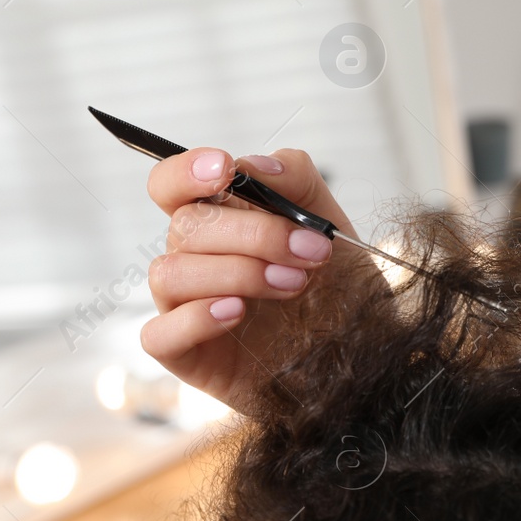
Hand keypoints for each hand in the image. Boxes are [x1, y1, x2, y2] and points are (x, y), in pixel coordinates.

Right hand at [141, 147, 365, 414]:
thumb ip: (298, 182)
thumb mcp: (332, 227)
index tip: (225, 170)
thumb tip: (254, 164)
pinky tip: (238, 313)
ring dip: (237, 272)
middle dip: (255, 233)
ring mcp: (185, 307)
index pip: (171, 185)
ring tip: (293, 285)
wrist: (362, 357)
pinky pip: (159, 333)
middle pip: (186, 226)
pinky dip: (197, 318)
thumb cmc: (338, 291)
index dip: (186, 172)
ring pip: (171, 272)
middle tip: (312, 252)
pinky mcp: (186, 355)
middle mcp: (194, 259)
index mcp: (218, 221)